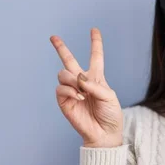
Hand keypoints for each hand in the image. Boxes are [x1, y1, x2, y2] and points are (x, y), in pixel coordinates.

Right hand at [50, 28, 123, 147]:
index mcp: (97, 78)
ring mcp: (72, 91)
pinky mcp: (64, 101)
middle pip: (69, 60)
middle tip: (53, 37)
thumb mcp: (109, 96)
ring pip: (63, 73)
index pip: (95, 57)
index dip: (95, 43)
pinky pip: (60, 88)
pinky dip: (69, 90)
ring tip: (81, 91)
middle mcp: (82, 82)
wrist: (104, 134)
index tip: (94, 30)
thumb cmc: (110, 115)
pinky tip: (78, 97)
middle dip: (60, 48)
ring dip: (72, 80)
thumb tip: (78, 77)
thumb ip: (94, 84)